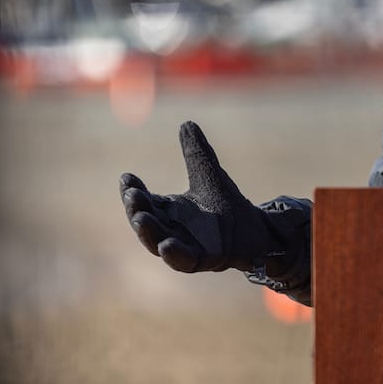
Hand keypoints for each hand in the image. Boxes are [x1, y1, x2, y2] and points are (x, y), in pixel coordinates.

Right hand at [119, 121, 296, 275]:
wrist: (255, 229)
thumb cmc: (226, 205)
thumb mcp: (209, 175)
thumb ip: (196, 152)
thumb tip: (187, 122)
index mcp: (167, 210)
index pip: (143, 200)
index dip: (133, 190)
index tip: (127, 176)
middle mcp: (169, 229)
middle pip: (145, 221)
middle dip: (136, 209)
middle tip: (131, 194)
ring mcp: (184, 247)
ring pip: (157, 242)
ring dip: (148, 231)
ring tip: (140, 217)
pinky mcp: (201, 260)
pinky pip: (182, 261)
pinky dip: (173, 254)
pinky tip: (166, 245)